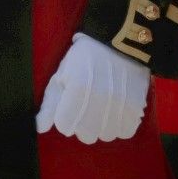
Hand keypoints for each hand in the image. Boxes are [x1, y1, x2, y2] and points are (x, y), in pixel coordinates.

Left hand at [35, 33, 149, 143]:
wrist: (119, 42)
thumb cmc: (84, 58)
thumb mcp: (61, 74)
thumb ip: (50, 104)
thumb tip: (40, 127)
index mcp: (78, 90)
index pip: (64, 126)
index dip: (64, 117)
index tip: (69, 105)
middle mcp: (100, 99)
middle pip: (86, 136)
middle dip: (82, 124)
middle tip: (86, 107)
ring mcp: (121, 104)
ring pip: (106, 135)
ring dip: (102, 126)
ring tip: (102, 108)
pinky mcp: (137, 106)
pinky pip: (125, 131)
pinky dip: (120, 125)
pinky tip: (116, 111)